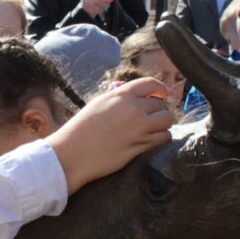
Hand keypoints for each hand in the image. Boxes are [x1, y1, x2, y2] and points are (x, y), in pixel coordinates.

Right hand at [47, 77, 173, 193]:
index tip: (164, 94)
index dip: (160, 88)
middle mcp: (133, 109)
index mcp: (121, 96)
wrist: (72, 154)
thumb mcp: (98, 105)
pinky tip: (152, 141)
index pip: (150, 84)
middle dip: (159, 112)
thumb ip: (119, 100)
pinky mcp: (140, 146)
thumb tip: (136, 99)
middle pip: (161, 105)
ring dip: (163, 126)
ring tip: (154, 131)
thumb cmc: (80, 130)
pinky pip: (163, 138)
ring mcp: (138, 128)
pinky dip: (161, 139)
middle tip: (151, 120)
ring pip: (167, 121)